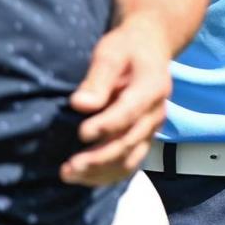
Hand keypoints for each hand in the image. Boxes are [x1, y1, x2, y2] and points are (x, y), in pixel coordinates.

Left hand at [60, 12, 171, 186]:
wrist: (150, 48)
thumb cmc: (127, 47)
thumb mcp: (111, 52)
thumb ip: (98, 78)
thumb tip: (80, 104)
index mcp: (152, 87)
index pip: (130, 112)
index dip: (106, 125)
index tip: (81, 133)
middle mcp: (156, 113)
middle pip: (129, 142)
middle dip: (99, 158)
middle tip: (69, 167)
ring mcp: (152, 129)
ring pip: (130, 160)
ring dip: (100, 172)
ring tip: (69, 175)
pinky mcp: (143, 138)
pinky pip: (128, 163)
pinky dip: (106, 174)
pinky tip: (83, 177)